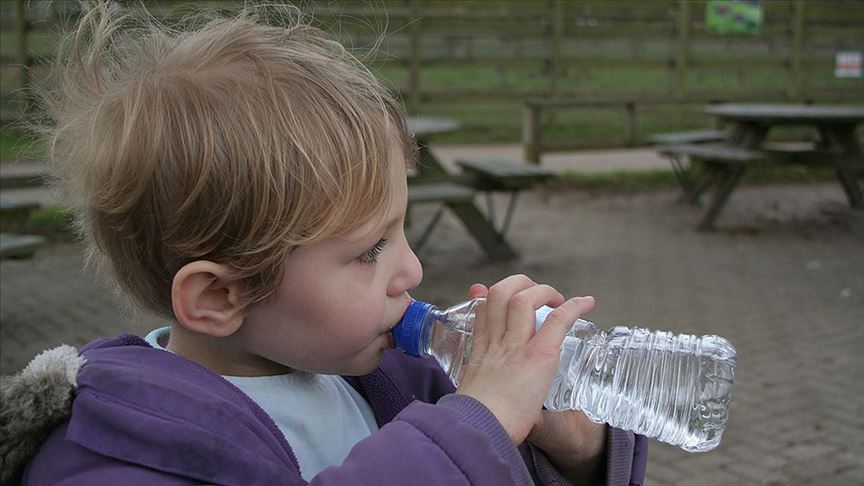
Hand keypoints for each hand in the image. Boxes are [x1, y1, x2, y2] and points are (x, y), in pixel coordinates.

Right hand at [468, 283, 606, 479]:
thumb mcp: (475, 403)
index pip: (482, 310)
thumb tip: (512, 414)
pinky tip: (587, 303)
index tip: (489, 292)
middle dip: (518, 284)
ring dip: (543, 291)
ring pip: (525, 299)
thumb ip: (492, 403)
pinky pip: (558, 320)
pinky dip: (575, 307)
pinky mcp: (539, 355)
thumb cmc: (478, 424)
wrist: (479, 429)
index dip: (486, 295)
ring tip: (557, 299)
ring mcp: (516, 345)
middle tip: (532, 293)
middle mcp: (495, 342)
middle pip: (501, 293)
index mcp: (480, 353)